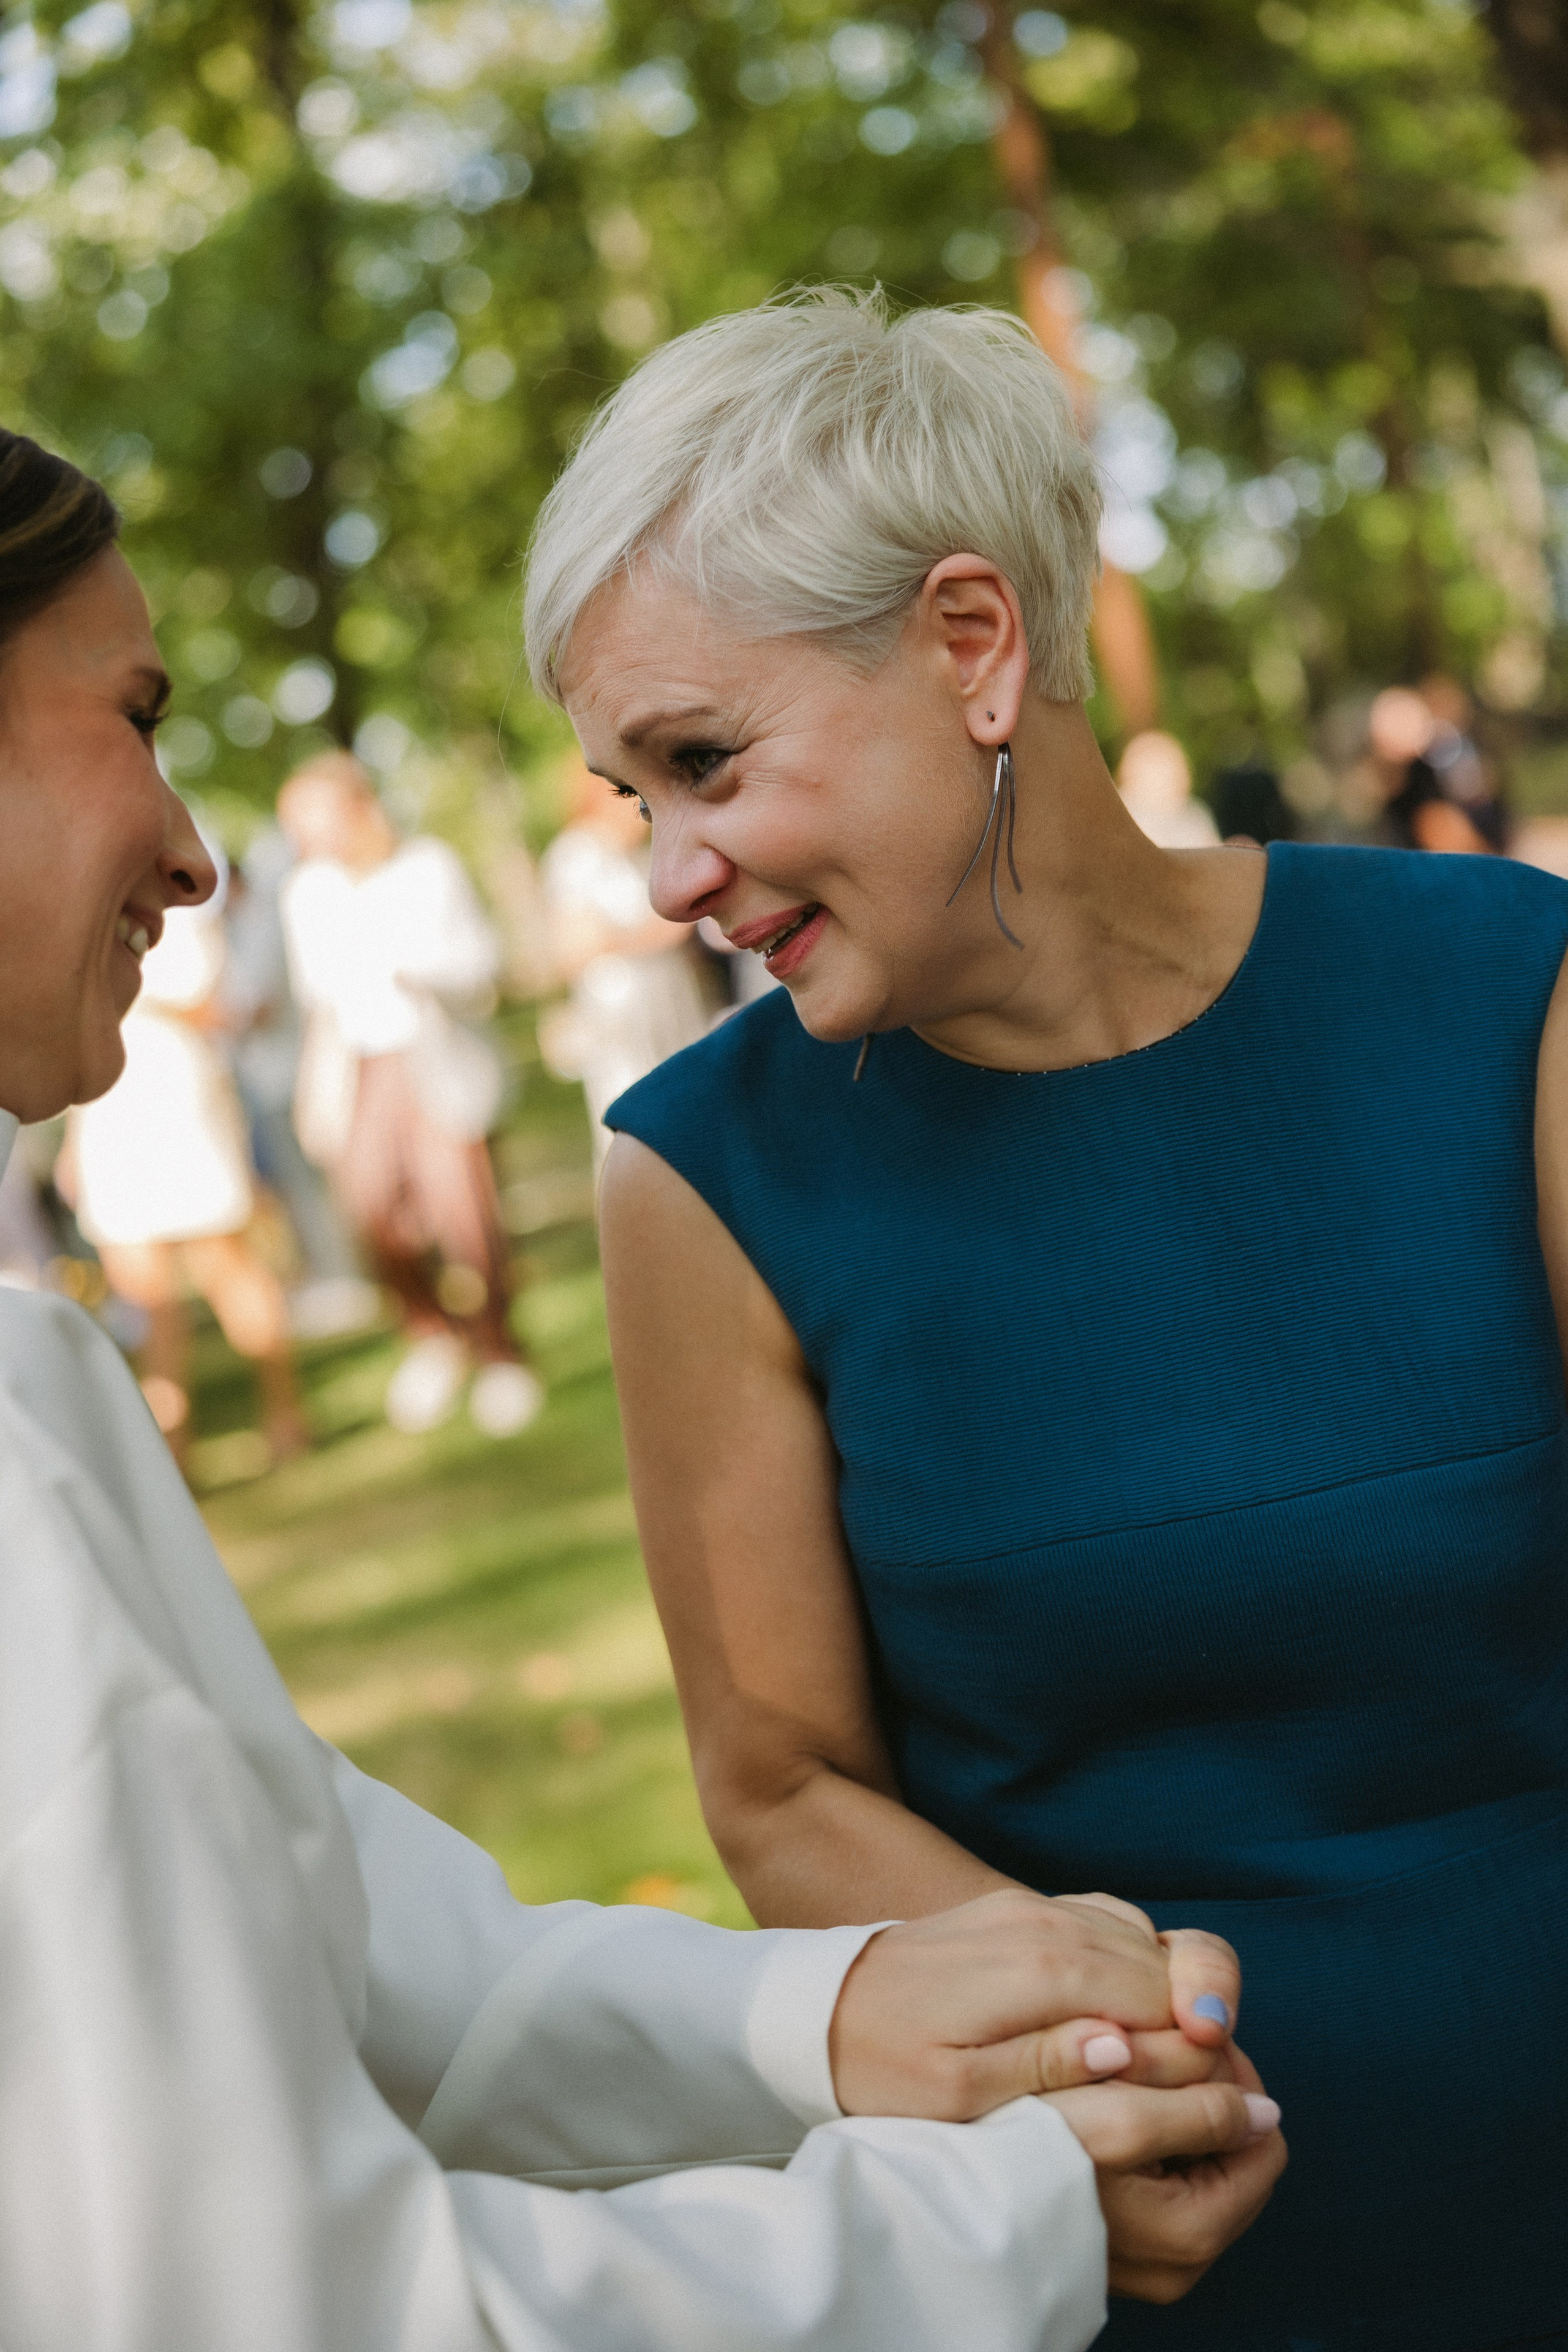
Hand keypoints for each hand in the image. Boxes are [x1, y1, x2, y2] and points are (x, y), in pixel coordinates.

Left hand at [828, 1887, 1239, 2119]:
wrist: (818, 2006)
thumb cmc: (883, 2066)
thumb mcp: (957, 2096)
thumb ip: (1047, 2069)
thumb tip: (1124, 2051)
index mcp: (1041, 1971)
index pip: (1166, 1997)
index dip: (1204, 2049)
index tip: (1217, 2099)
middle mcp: (1048, 1923)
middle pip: (1171, 1960)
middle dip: (1205, 2019)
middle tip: (1208, 2085)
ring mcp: (1036, 1908)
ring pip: (1147, 1939)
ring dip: (1174, 1993)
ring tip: (1171, 2060)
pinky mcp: (1024, 1908)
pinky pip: (1110, 1924)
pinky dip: (1137, 1966)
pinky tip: (1128, 2014)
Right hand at [1046, 2051, 1286, 2303]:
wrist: (953, 2192)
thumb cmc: (1030, 2149)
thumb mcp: (1122, 2120)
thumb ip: (1205, 2112)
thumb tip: (1267, 2114)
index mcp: (1194, 2233)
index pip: (1261, 2142)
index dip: (1233, 2079)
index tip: (1191, 2036)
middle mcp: (1180, 2263)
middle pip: (1232, 2156)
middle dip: (1205, 2098)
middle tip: (1155, 2050)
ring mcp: (1150, 2261)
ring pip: (1197, 2167)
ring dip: (1174, 2114)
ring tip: (1125, 2073)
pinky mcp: (1121, 2249)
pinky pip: (1161, 2185)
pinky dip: (1146, 2141)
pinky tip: (1106, 2107)